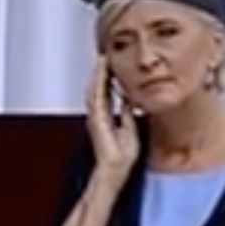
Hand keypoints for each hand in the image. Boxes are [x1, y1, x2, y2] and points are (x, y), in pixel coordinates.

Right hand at [84, 59, 139, 173]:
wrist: (116, 168)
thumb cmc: (122, 155)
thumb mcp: (129, 128)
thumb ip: (127, 114)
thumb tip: (130, 101)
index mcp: (105, 117)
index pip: (105, 93)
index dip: (107, 79)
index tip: (112, 66)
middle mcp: (97, 115)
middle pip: (97, 88)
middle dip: (100, 73)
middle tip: (105, 57)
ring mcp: (95, 116)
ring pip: (94, 89)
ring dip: (98, 74)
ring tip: (103, 60)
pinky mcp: (96, 118)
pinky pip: (97, 95)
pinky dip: (99, 82)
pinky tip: (102, 72)